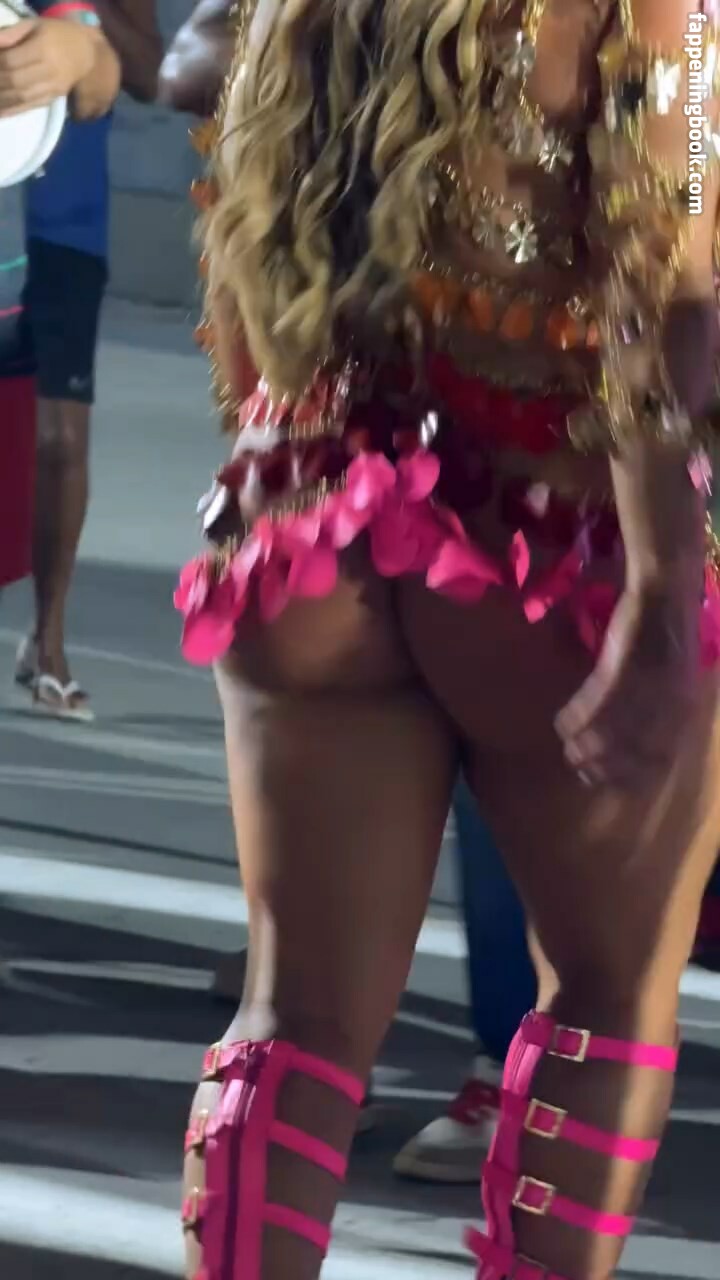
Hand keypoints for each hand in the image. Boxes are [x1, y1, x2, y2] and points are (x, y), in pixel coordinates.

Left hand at [0, 18, 95, 114]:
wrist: (85, 53)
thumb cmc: (55, 34)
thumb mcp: (34, 25)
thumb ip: (12, 33)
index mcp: (43, 48)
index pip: (11, 60)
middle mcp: (49, 70)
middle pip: (15, 80)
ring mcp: (52, 87)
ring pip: (22, 96)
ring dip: (1, 99)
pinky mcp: (52, 99)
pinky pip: (30, 107)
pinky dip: (12, 110)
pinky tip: (0, 112)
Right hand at [556, 584, 701, 786]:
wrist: (664, 589)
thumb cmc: (668, 632)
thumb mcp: (676, 677)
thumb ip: (663, 708)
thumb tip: (639, 737)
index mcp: (684, 708)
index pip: (660, 757)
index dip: (632, 776)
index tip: (610, 784)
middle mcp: (668, 704)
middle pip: (631, 750)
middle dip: (604, 766)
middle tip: (581, 772)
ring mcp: (644, 686)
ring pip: (609, 730)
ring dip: (584, 745)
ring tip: (567, 752)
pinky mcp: (621, 666)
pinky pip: (593, 701)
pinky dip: (576, 716)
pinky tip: (561, 725)